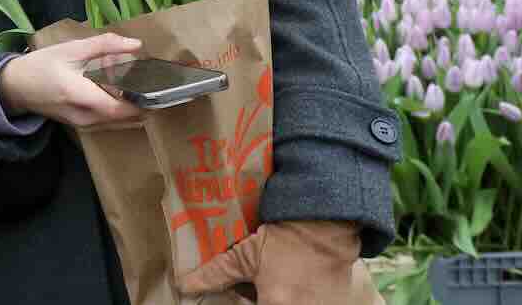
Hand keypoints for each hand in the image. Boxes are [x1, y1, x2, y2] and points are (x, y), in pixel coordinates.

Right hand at [0, 34, 144, 126]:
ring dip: (131, 105)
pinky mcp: (83, 126)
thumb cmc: (42, 65)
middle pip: (125, 117)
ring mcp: (84, 126)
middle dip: (141, 100)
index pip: (121, 108)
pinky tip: (119, 90)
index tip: (159, 85)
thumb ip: (105, 45)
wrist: (15, 86)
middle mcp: (85, 117)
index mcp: (80, 96)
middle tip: (152, 80)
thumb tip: (136, 44)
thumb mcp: (72, 48)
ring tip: (137, 83)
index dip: (143, 100)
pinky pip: (109, 120)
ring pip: (119, 121)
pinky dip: (119, 107)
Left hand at [176, 220, 365, 304]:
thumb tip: (185, 285)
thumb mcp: (246, 255)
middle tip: (260, 283)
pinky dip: (298, 297)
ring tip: (277, 280)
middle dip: (258, 299)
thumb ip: (215, 274)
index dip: (241, 299)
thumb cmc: (285, 239)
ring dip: (278, 296)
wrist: (326, 225)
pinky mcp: (336, 304)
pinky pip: (310, 303)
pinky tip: (294, 284)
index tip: (243, 288)